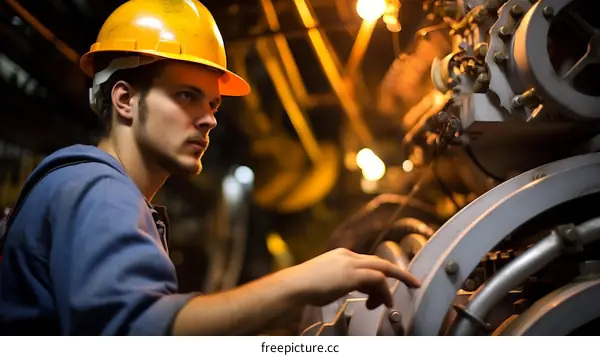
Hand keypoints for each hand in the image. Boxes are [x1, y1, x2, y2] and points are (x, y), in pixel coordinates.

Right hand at [283, 248, 420, 309]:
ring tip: (389, 305)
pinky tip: (385, 303)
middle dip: (399, 273)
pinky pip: (378, 279)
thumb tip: (348, 289)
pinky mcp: (353, 274)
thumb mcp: (325, 281)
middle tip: (414, 283)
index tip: (385, 286)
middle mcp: (348, 256)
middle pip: (380, 262)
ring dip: (389, 288)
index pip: (367, 262)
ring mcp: (351, 263)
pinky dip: (385, 291)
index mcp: (341, 255)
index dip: (379, 275)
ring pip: (382, 269)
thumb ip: (340, 281)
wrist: (294, 285)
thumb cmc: (304, 287)